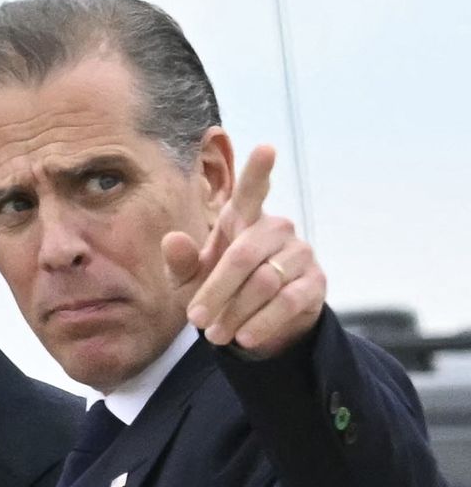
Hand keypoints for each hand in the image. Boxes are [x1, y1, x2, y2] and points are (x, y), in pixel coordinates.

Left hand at [162, 145, 325, 356]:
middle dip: (215, 292)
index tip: (266, 148)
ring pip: (264, 283)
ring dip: (235, 313)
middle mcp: (275, 229)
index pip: (252, 190)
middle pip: (243, 257)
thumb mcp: (192, 279)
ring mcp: (299, 254)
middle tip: (195, 320)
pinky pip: (287, 302)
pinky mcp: (314, 282)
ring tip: (215, 335)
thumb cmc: (219, 289)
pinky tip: (244, 337)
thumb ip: (180, 262)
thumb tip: (171, 240)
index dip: (259, 170)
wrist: (255, 324)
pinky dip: (261, 323)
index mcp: (243, 218)